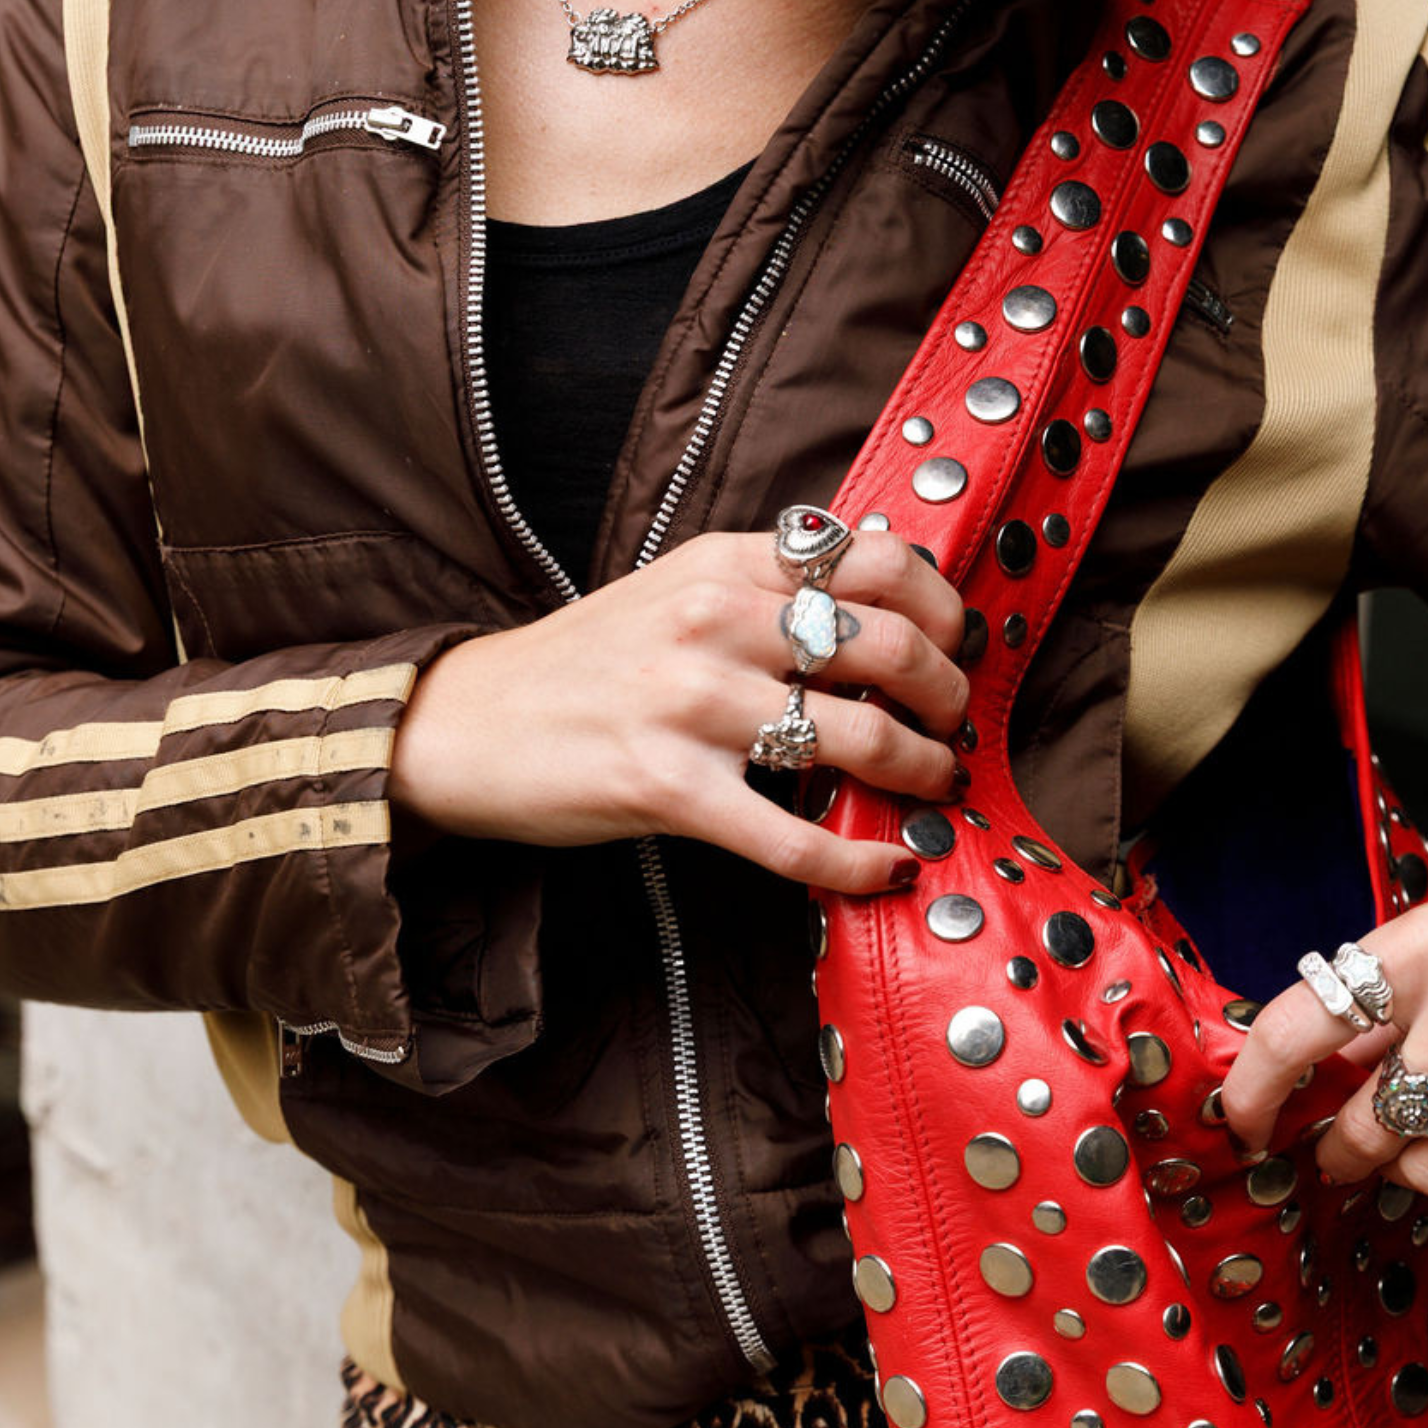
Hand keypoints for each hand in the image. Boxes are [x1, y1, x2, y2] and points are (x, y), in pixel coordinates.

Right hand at [389, 529, 967, 892]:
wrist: (470, 722)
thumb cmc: (589, 662)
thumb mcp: (679, 589)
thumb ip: (768, 588)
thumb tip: (885, 611)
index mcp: (726, 562)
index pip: (876, 558)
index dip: (941, 604)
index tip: (957, 642)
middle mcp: (715, 619)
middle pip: (888, 646)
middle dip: (948, 695)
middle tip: (954, 725)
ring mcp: (691, 703)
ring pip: (859, 737)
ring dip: (922, 771)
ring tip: (932, 787)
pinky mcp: (667, 787)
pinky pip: (794, 835)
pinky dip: (856, 861)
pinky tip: (884, 869)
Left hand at [1220, 888, 1427, 1377]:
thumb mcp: (1420, 941)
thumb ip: (1364, 1009)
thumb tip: (1291, 1082)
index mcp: (1411, 950)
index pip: (1298, 1030)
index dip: (1254, 1090)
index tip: (1240, 1126)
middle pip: (1374, 1116)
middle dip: (1345, 1146)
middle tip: (1341, 1148)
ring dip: (1414, 1173)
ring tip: (1414, 1152)